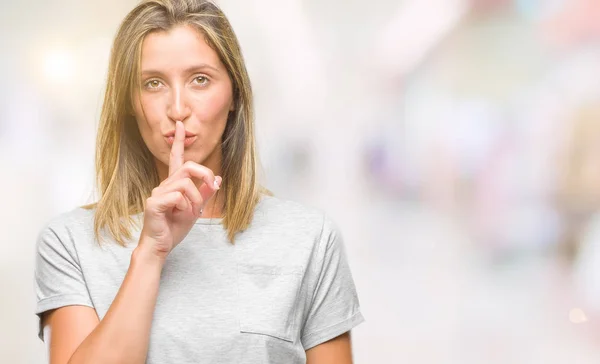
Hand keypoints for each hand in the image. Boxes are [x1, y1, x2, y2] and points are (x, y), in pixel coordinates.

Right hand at [139, 120, 220, 260]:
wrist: (160, 246)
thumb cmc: (174, 227)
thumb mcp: (196, 209)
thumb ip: (205, 194)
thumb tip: (217, 178)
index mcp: (173, 184)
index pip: (176, 158)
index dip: (179, 141)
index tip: (181, 125)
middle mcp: (164, 184)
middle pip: (188, 167)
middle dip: (205, 175)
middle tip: (212, 187)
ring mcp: (157, 192)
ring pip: (186, 184)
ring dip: (196, 200)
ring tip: (191, 213)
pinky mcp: (154, 203)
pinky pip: (178, 196)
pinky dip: (185, 207)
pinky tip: (179, 215)